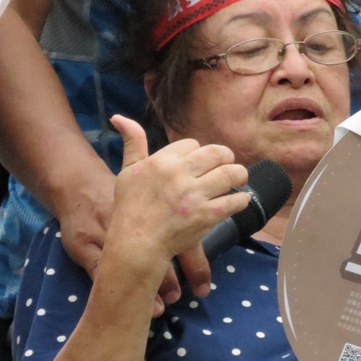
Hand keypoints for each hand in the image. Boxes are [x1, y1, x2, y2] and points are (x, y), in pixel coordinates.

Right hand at [106, 115, 248, 307]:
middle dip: (226, 157)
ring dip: (239, 174)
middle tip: (227, 164)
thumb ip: (133, 142)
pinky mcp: (207, 216)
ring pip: (231, 173)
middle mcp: (180, 174)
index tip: (197, 163)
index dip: (197, 152)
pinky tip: (241, 199)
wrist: (136, 243)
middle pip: (217, 153)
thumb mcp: (128, 171)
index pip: (193, 144)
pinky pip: (235, 201)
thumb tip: (119, 117)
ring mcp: (195, 196)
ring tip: (238, 179)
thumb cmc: (130, 207)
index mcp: (163, 161)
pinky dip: (242, 199)